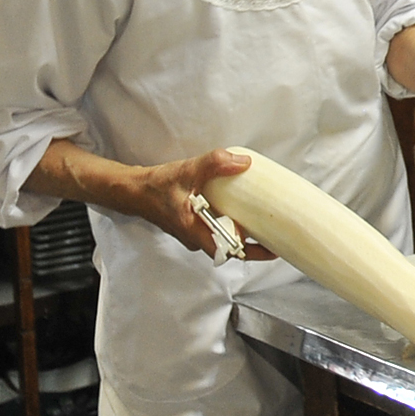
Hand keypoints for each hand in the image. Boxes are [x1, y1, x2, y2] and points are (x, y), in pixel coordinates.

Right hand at [125, 150, 276, 262]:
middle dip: (255, 246)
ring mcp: (195, 234)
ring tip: (268, 225)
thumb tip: (245, 163)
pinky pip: (219, 230)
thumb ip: (215, 163)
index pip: (227, 250)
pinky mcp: (195, 226)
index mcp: (194, 231)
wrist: (135, 190)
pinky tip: (246, 212)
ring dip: (244, 234)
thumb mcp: (188, 171)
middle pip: (231, 248)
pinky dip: (233, 224)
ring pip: (225, 240)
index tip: (273, 248)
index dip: (251, 252)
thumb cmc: (156, 186)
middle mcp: (196, 238)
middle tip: (279, 237)